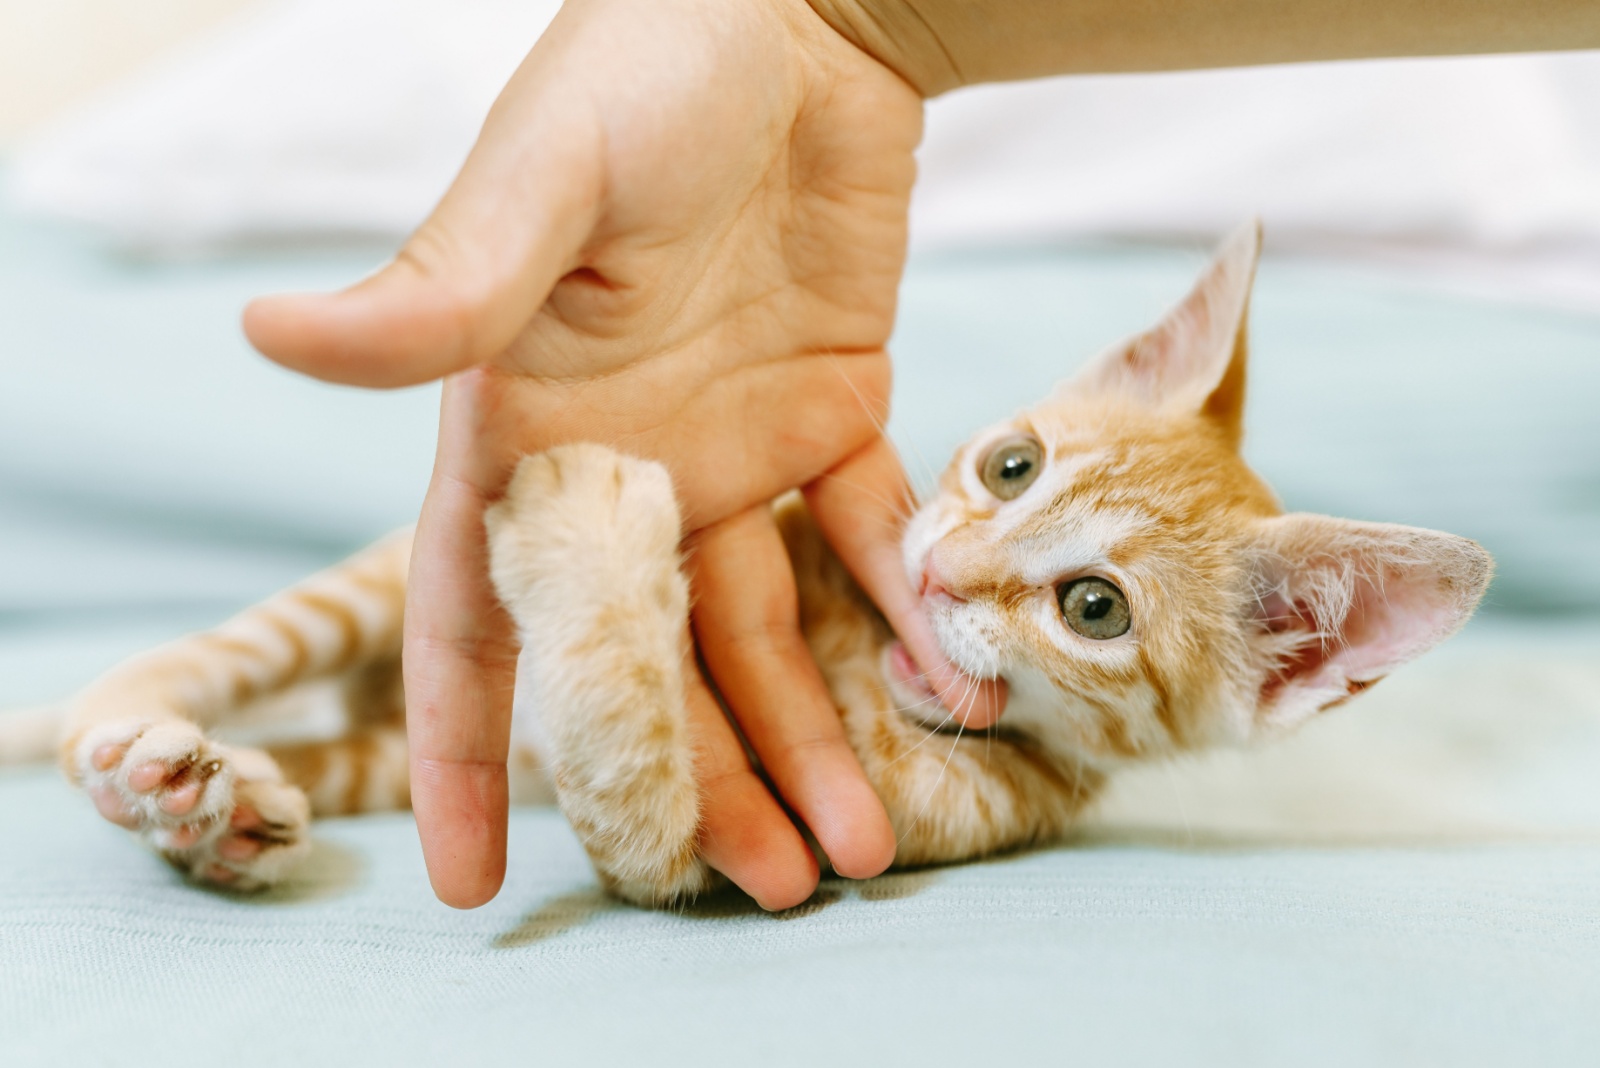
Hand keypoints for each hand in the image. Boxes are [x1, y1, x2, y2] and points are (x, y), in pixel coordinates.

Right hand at [243, 0, 1004, 910]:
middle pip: (645, 660)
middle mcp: (625, 465)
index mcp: (525, 431)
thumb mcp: (540, 177)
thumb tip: (271, 335)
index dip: (469, 747)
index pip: (473, 616)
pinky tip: (946, 693)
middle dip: (691, 781)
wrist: (806, 14)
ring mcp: (732, 452)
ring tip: (854, 851)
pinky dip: (902, 615)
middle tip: (752, 892)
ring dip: (808, 737)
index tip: (471, 878)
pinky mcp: (837, 416)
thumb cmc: (648, 67)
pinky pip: (869, 543)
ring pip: (761, 630)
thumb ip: (443, 286)